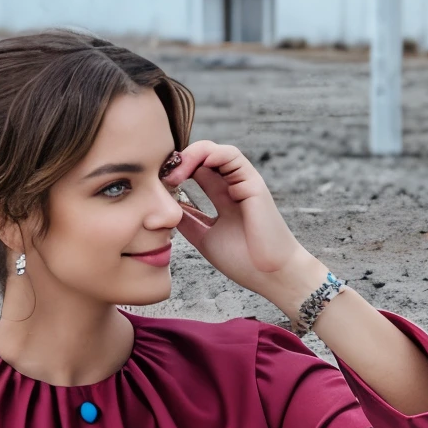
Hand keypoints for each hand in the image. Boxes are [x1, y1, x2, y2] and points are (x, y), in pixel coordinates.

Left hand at [167, 140, 327, 321]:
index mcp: (223, 198)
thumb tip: (164, 208)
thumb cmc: (244, 262)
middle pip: (202, 158)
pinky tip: (192, 167)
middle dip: (177, 161)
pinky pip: (230, 155)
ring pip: (214, 151)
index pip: (196, 172)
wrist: (271, 275)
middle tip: (159, 176)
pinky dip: (210, 154)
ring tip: (174, 173)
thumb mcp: (205, 238)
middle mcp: (232, 186)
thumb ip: (188, 221)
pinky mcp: (252, 182)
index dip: (175, 172)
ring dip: (190, 156)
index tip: (156, 184)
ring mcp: (242, 182)